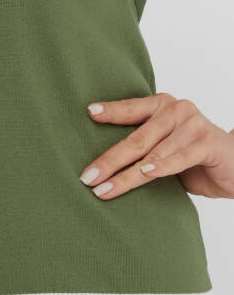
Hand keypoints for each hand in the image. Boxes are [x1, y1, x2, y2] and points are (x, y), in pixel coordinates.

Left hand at [79, 93, 233, 199]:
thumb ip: (141, 145)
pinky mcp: (207, 143)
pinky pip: (180, 158)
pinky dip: (162, 166)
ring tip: (105, 189)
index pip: (131, 109)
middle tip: (87, 177)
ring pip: (153, 153)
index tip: (89, 113)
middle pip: (136, 138)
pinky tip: (145, 173)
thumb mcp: (163, 147)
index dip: (110, 111)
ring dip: (126, 175)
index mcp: (161, 105)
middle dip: (109, 160)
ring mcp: (193, 125)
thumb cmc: (193, 156)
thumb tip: (100, 163)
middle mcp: (176, 110)